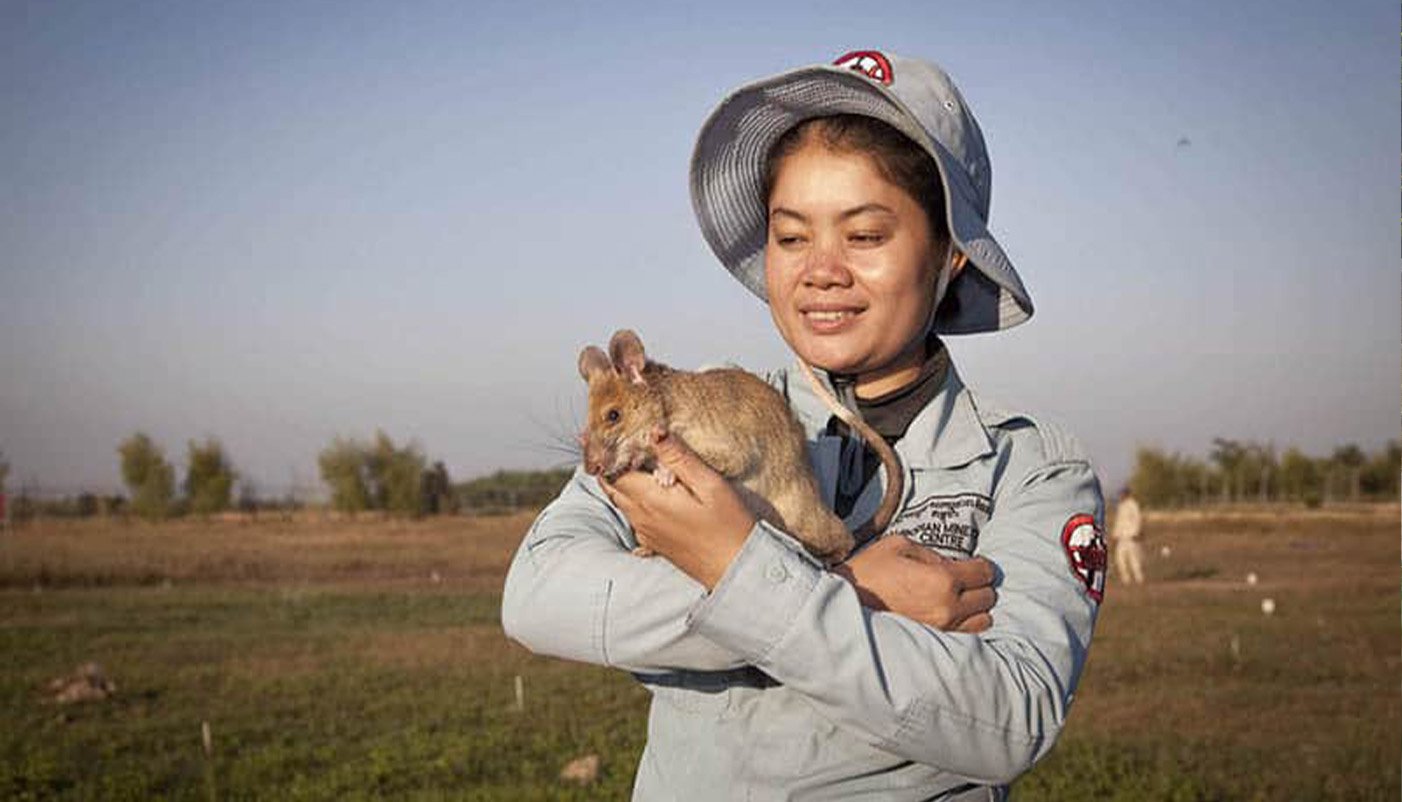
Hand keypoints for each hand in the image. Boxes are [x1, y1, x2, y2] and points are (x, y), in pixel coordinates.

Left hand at [601, 428, 755, 589]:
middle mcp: (641, 518)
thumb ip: (679, 458)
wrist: (738, 569)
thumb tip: (653, 432)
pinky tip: (645, 488)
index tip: (594, 434)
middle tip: (601, 442)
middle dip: (605, 464)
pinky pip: (633, 515)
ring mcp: (646, 532)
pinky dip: (630, 497)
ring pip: (621, 501)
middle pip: (611, 486)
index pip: (613, 472)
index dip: (604, 452)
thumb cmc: (729, 526)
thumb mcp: (710, 485)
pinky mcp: (654, 542)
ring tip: (621, 459)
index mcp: (650, 500)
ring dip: (617, 480)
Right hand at [833, 536, 995, 632]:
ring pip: (983, 620)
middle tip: (961, 581)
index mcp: (942, 579)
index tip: (971, 564)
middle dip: (978, 586)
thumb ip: (931, 552)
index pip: (984, 573)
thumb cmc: (868, 573)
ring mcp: (943, 630)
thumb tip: (949, 563)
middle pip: (987, 597)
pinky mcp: (935, 644)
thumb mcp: (898, 546)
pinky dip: (965, 625)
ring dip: (974, 609)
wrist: (842, 608)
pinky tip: (948, 615)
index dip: (979, 565)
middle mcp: (948, 608)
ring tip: (956, 600)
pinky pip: (967, 636)